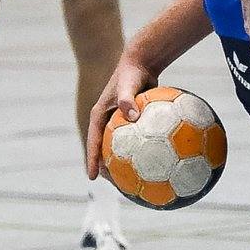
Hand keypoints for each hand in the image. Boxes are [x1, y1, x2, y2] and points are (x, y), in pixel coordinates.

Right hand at [86, 61, 156, 179]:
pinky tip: (158, 162)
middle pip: (104, 149)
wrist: (141, 63)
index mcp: (100, 116)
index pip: (94, 142)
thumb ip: (128, 99)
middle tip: (116, 185)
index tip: (92, 177)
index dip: (92, 160)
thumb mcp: (128, 84)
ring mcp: (120, 122)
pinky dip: (142, 151)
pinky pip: (136, 140)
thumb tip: (132, 115)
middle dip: (107, 168)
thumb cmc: (132, 72)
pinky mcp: (133, 121)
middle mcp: (108, 121)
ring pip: (120, 147)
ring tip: (135, 181)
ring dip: (125, 163)